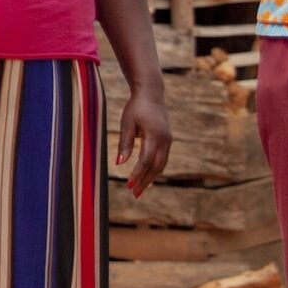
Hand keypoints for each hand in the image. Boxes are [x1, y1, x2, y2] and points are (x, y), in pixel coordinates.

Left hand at [116, 82, 171, 197]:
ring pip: (161, 165)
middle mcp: (164, 140)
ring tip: (139, 190)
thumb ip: (124, 143)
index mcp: (154, 135)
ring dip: (150, 178)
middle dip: (145, 181)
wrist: (152, 94)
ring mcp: (168, 140)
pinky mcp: (167, 140)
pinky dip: (154, 170)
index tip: (128, 185)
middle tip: (134, 194)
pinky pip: (162, 159)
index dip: (137, 174)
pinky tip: (145, 177)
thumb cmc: (136, 107)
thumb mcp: (127, 123)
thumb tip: (119, 164)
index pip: (146, 160)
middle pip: (156, 167)